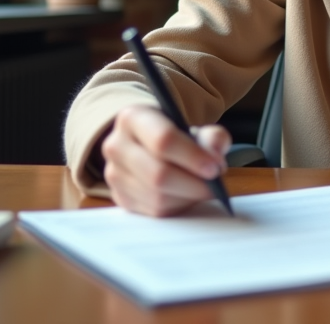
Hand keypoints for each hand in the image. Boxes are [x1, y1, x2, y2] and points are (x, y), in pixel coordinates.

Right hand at [100, 105, 231, 216]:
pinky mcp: (121, 198)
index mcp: (132, 118)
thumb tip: (215, 153)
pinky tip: (187, 195)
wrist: (150, 147)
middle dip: (193, 183)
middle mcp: (116, 145)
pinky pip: (154, 211)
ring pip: (157, 197)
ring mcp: (114, 174)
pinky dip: (178, 206)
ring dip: (187, 197)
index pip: (163, 140)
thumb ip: (213, 137)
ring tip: (203, 188)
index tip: (215, 167)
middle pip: (158, 174)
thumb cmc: (177, 137)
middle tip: (215, 184)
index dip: (192, 156)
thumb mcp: (196, 128)